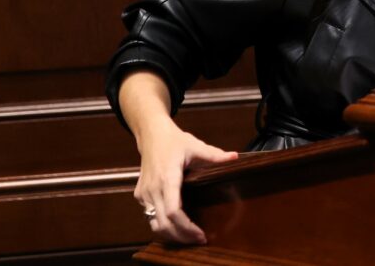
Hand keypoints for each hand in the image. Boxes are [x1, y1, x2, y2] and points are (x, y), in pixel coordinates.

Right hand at [134, 118, 237, 243]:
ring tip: (189, 238)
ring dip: (171, 235)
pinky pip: (150, 217)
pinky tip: (177, 227)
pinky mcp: (140, 195)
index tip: (201, 234)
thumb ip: (215, 155)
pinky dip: (162, 226)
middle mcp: (153, 188)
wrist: (151, 135)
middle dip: (182, 236)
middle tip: (199, 240)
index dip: (187, 227)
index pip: (174, 211)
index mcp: (167, 177)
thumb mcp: (195, 146)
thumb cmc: (174, 141)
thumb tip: (235, 157)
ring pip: (154, 224)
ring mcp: (144, 193)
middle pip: (164, 224)